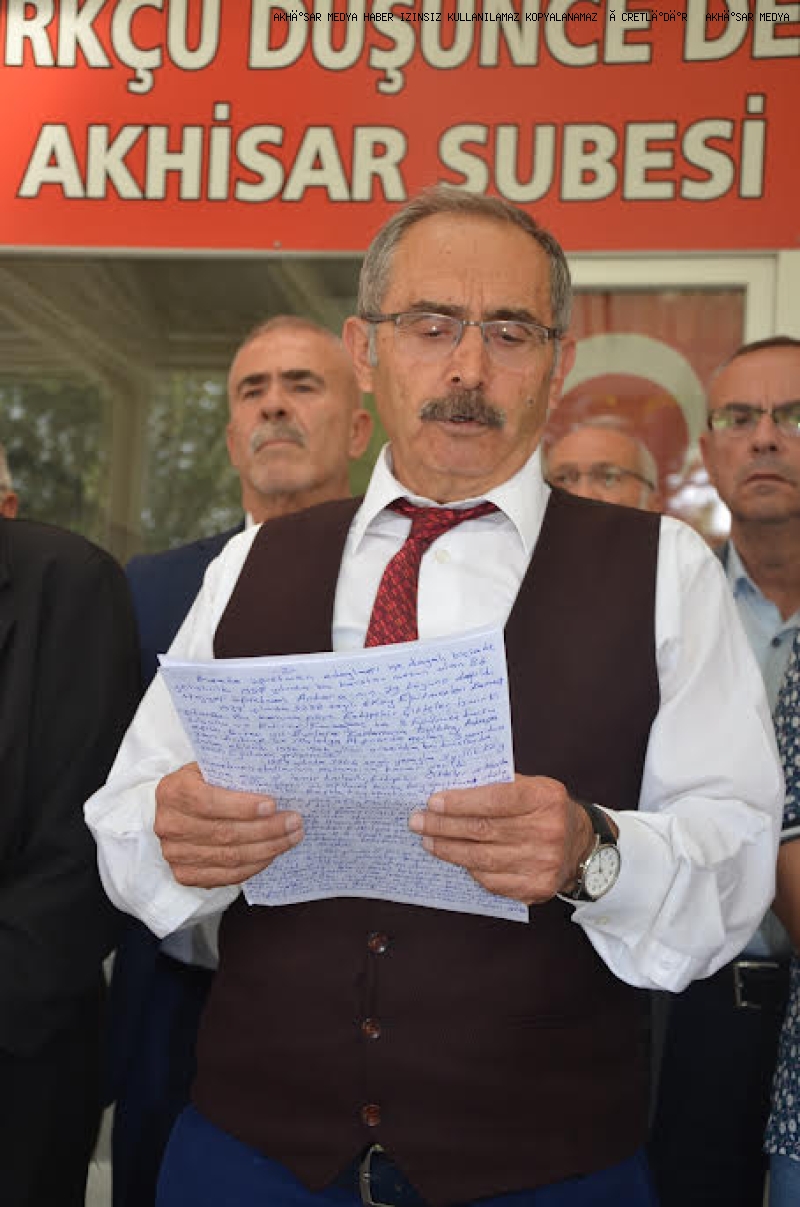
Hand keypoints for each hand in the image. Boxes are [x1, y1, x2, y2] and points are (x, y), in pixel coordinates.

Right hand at [154, 762, 302, 887]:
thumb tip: (275, 781)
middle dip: (266, 829)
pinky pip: (227, 876)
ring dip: (267, 848)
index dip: (242, 807)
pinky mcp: (186, 874)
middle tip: (294, 821)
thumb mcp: (208, 769)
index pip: (208, 802)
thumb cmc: (200, 785)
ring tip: (291, 836)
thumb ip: (232, 773)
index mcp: (172, 792)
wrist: (176, 811)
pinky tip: (272, 853)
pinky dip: (255, 865)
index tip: (272, 805)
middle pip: (224, 833)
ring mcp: (175, 854)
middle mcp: (169, 825)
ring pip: (230, 857)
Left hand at [408, 774, 600, 903]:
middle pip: (483, 830)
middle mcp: (547, 831)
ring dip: (448, 849)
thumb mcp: (532, 786)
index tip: (433, 802)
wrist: (581, 845)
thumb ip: (498, 785)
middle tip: (418, 821)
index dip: (460, 802)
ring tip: (427, 840)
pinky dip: (469, 869)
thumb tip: (450, 790)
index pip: (494, 799)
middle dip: (444, 826)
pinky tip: (454, 858)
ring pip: (482, 858)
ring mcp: (543, 863)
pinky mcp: (537, 887)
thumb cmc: (546, 810)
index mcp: (545, 798)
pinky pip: (491, 880)